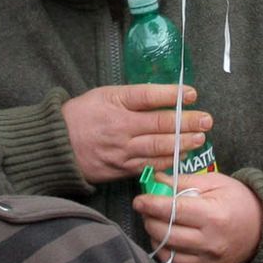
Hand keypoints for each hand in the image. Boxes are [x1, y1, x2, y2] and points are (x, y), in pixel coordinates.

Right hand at [61, 84, 212, 184]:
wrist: (56, 147)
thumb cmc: (82, 115)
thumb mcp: (104, 95)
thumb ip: (132, 96)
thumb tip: (164, 96)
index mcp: (115, 102)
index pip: (147, 96)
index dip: (172, 94)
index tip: (192, 94)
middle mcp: (120, 127)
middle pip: (159, 124)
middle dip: (186, 122)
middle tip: (207, 120)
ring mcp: (121, 150)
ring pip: (157, 148)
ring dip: (182, 143)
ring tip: (200, 139)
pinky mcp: (120, 169)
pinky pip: (147, 166)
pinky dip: (166, 162)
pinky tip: (181, 157)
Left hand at [132, 171, 262, 262]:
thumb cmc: (239, 200)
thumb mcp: (215, 182)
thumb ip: (184, 181)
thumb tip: (156, 180)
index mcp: (214, 216)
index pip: (174, 211)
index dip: (151, 204)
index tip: (139, 200)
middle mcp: (210, 242)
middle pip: (166, 234)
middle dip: (149, 220)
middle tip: (147, 211)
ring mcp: (208, 262)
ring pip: (167, 255)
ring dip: (154, 239)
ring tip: (156, 225)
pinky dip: (164, 257)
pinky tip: (165, 243)